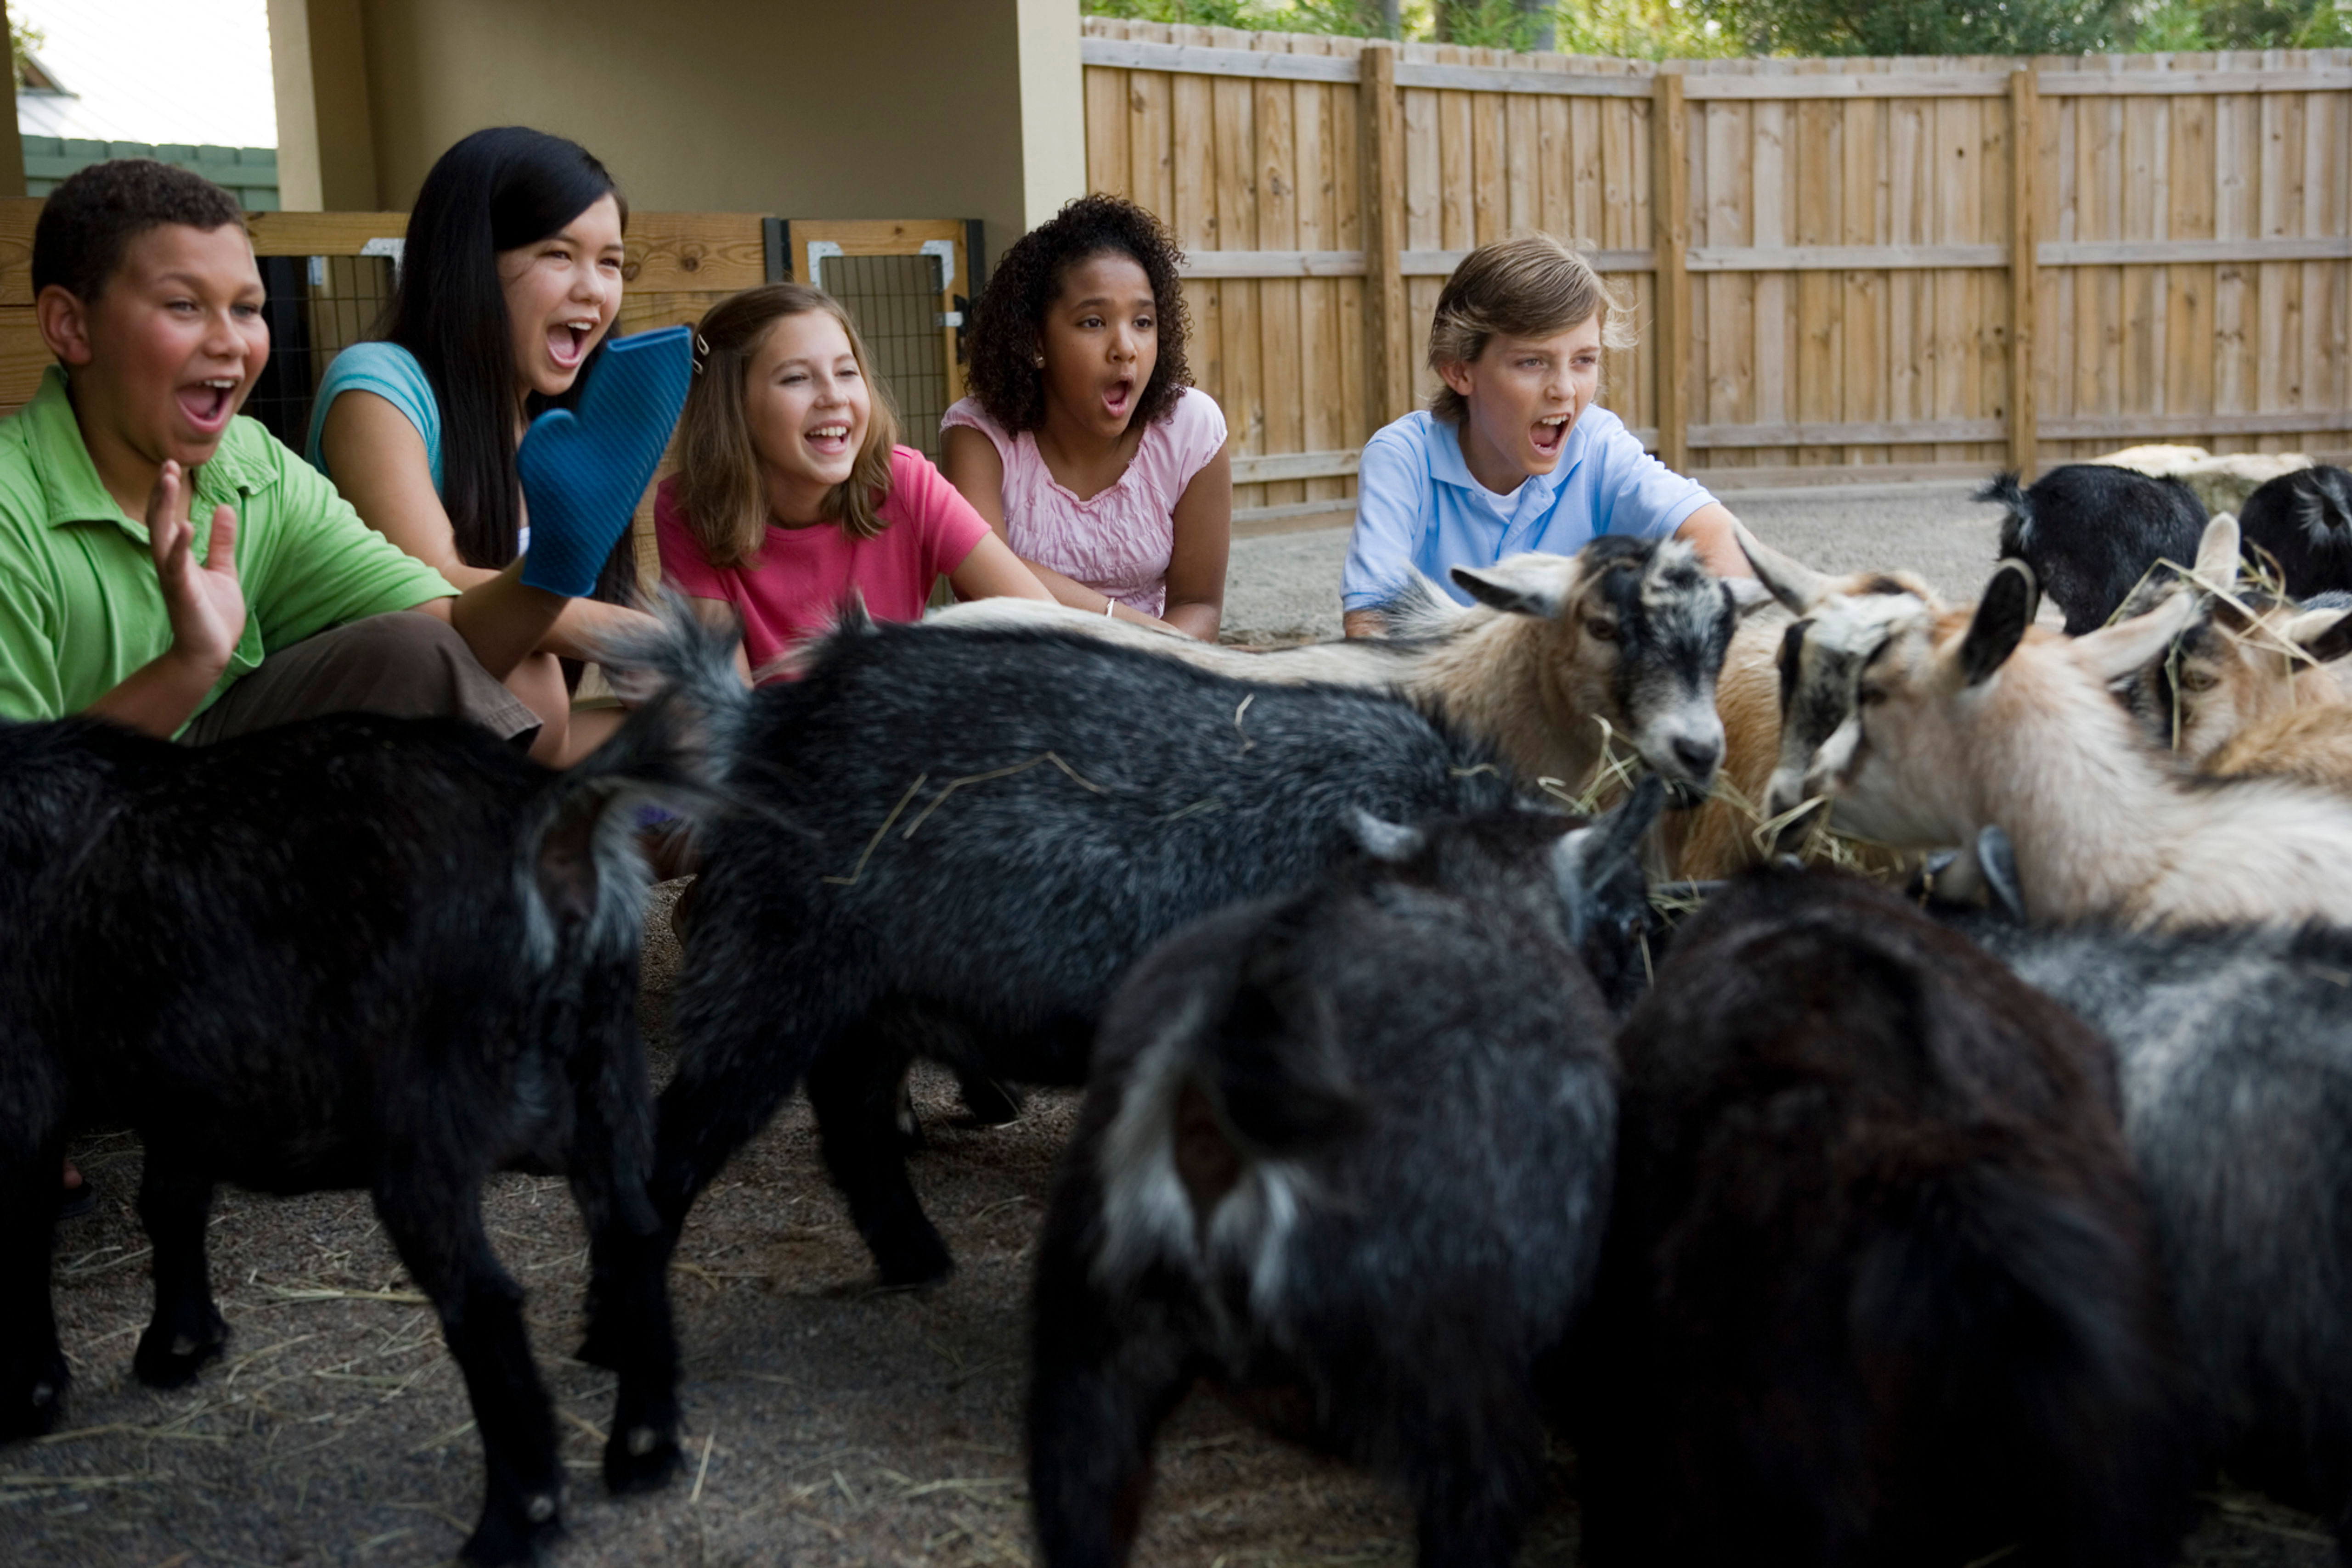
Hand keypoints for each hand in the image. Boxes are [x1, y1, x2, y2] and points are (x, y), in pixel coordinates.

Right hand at [145, 460, 245, 676]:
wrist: (211, 653)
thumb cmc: (213, 615)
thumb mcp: (223, 570)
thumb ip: (221, 542)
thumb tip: (224, 509)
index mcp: (178, 558)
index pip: (167, 518)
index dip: (166, 493)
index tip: (171, 465)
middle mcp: (169, 564)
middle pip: (158, 521)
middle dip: (160, 493)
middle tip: (166, 463)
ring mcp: (173, 578)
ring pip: (160, 537)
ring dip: (162, 508)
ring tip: (167, 480)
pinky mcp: (182, 594)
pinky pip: (176, 567)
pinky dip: (179, 546)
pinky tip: (184, 526)